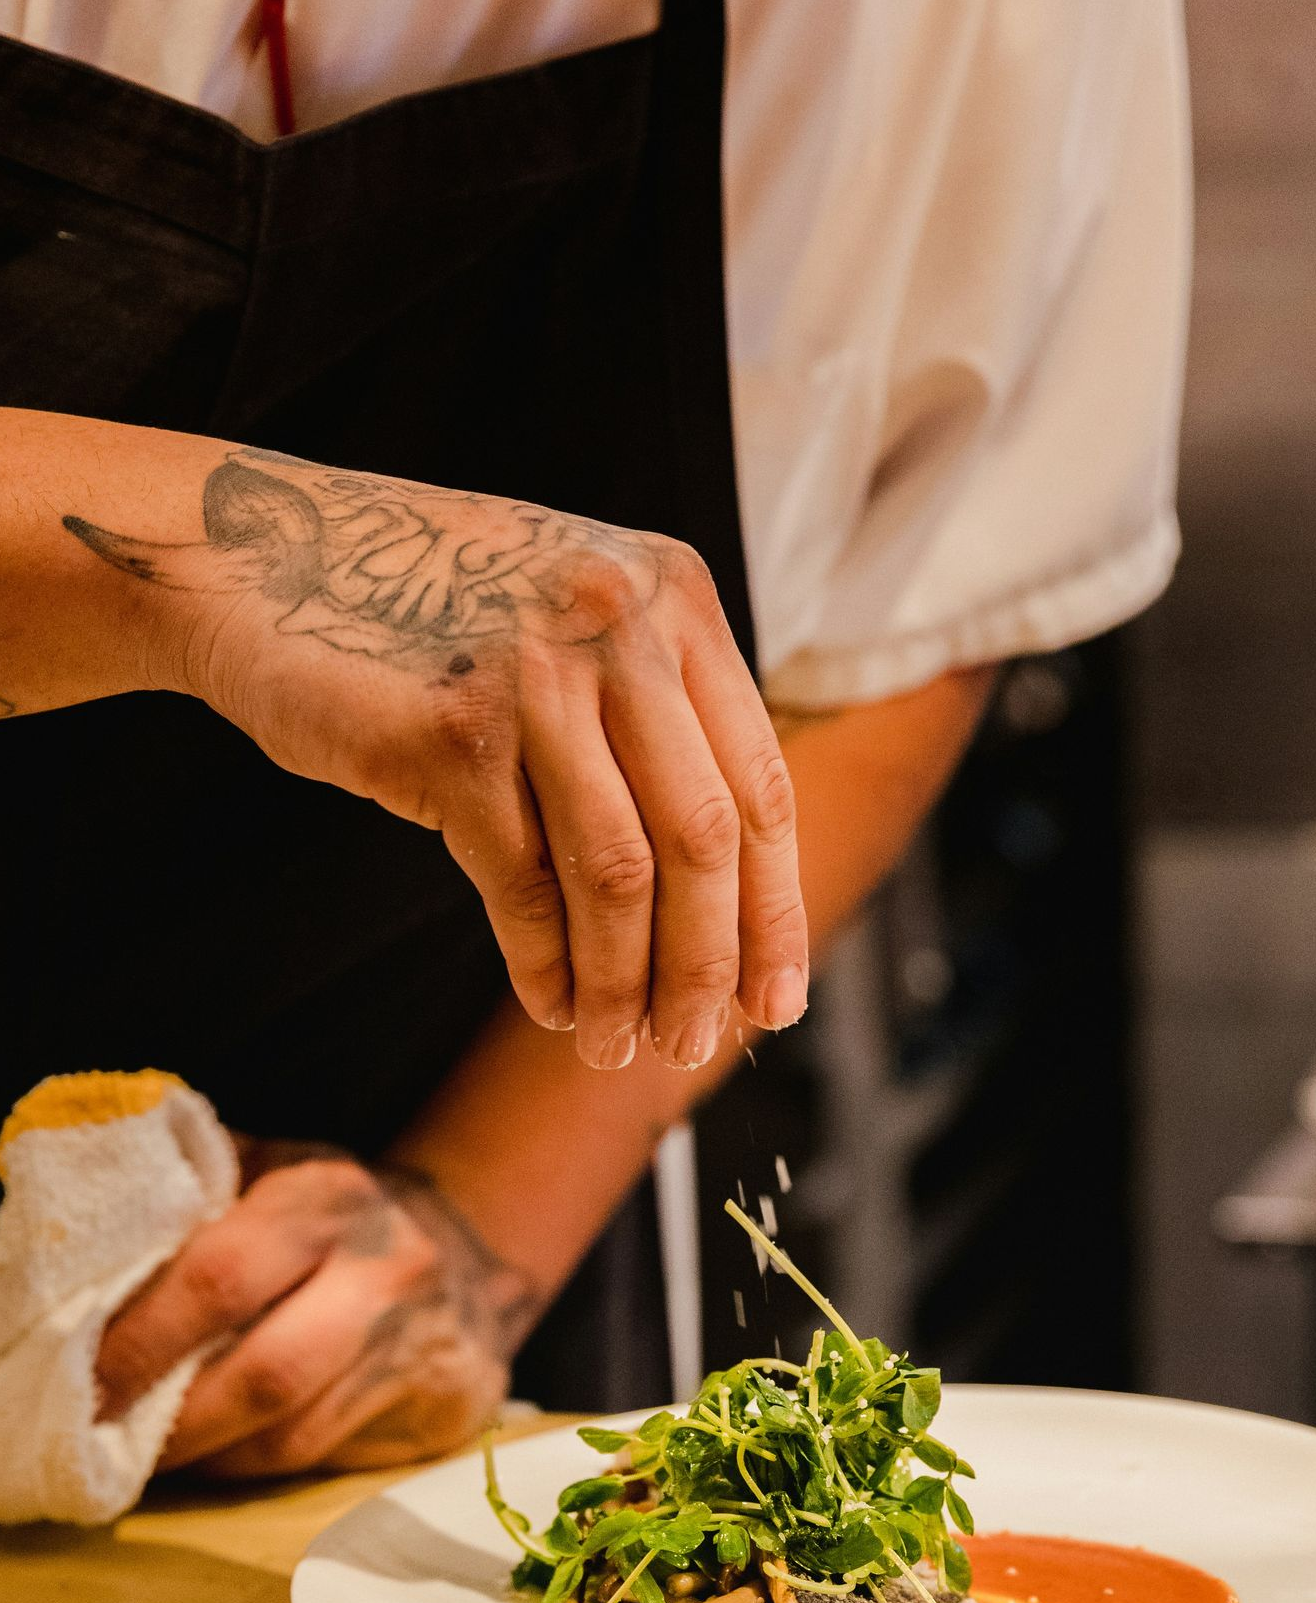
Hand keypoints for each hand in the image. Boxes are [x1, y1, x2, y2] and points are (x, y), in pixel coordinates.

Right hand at [64, 450, 806, 1071]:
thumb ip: (651, 721)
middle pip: (705, 841)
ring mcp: (536, 674)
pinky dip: (545, 964)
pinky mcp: (454, 733)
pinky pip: (525, 884)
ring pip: (621, 875)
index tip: (774, 1005)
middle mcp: (620, 622)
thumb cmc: (422, 615)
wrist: (255, 554)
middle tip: (691, 1046)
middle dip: (706, 967)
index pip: (759, 787)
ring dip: (623, 984)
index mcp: (674, 596)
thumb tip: (726, 905)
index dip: (772, 914)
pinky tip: (547, 1005)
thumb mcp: (567, 625)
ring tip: (613, 1047)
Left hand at [94, 1145, 538, 1477]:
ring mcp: (422, 1349)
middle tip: (99, 1439)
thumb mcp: (271, 1171)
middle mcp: (386, 1272)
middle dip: (170, 1422)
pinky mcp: (442, 1414)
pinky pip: (324, 1461)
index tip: (83, 1379)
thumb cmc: (335, 1217)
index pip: (222, 1277)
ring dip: (205, 1457)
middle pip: (264, 1374)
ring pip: (291, 1438)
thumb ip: (192, 1198)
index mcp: (328, 1198)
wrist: (474, 1255)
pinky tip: (214, 1456)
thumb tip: (82, 1252)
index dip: (143, 1340)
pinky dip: (252, 1468)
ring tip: (144, 1457)